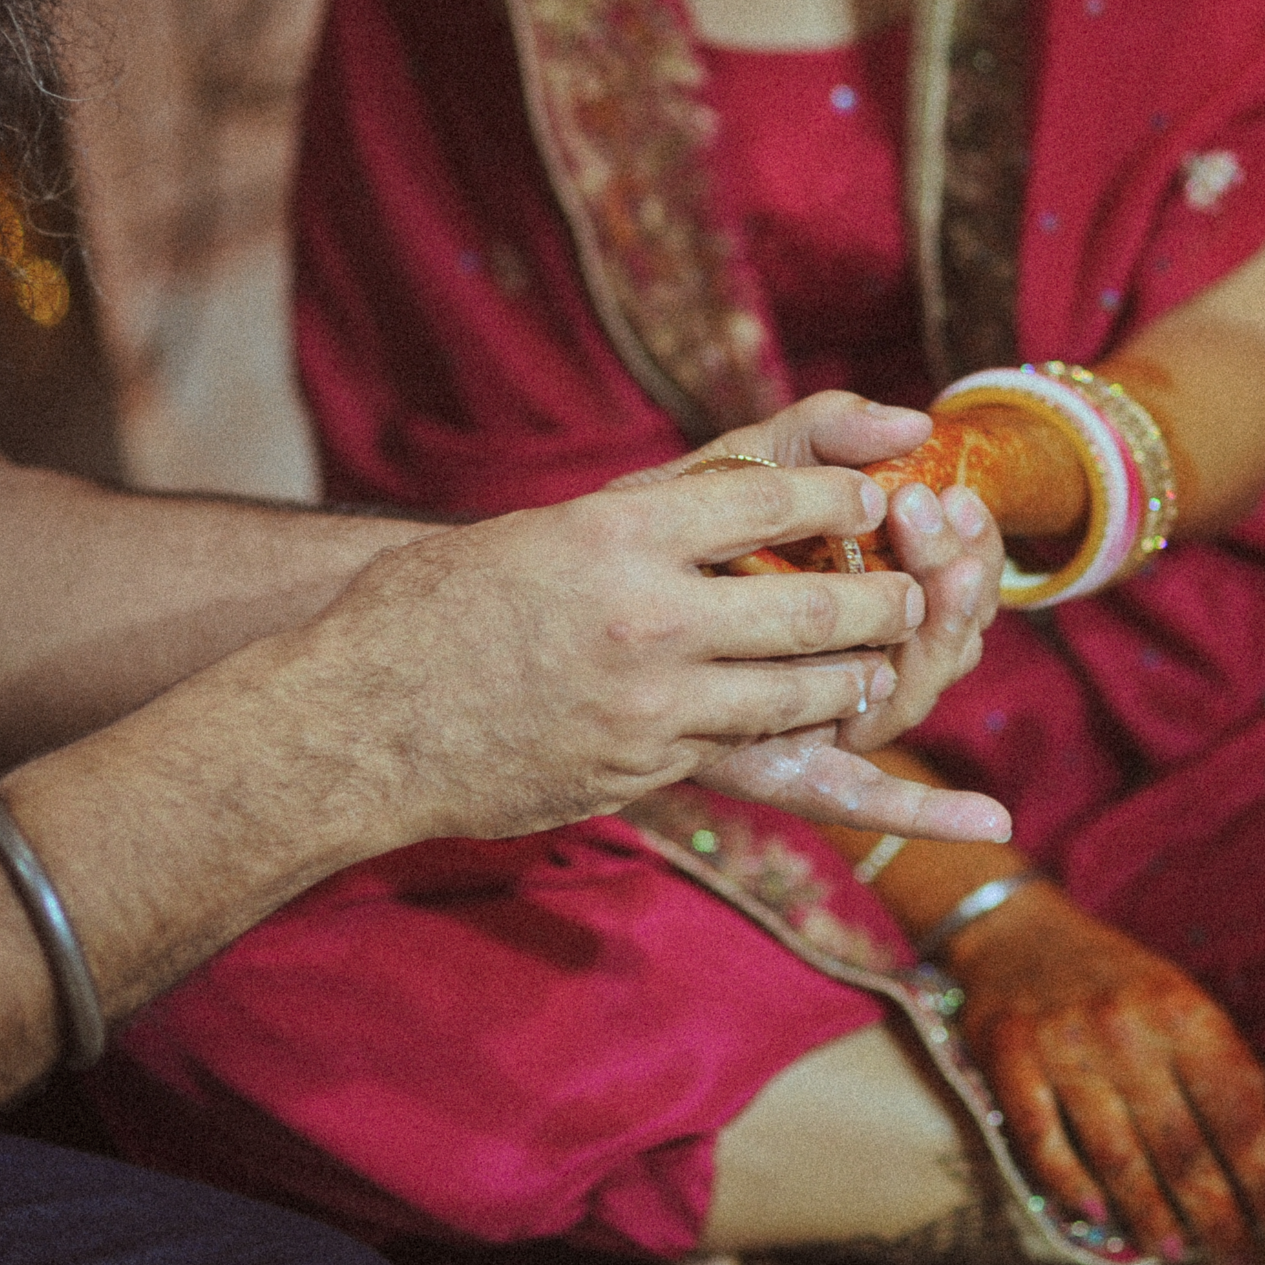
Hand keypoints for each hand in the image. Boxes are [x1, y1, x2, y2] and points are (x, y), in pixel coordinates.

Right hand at [269, 453, 1008, 849]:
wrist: (354, 723)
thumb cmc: (436, 607)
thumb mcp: (542, 530)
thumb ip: (648, 516)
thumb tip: (753, 496)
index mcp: (617, 536)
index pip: (770, 495)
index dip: (840, 492)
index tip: (875, 494)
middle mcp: (646, 617)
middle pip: (814, 603)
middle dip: (880, 599)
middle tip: (910, 594)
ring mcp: (649, 706)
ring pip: (800, 694)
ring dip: (854, 680)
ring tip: (878, 666)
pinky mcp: (641, 772)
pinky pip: (743, 752)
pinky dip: (788, 739)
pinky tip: (813, 731)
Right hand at [948, 883, 1264, 1264]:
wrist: (1016, 927)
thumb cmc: (1116, 978)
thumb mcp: (1180, 1000)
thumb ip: (1219, 1068)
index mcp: (1184, 1010)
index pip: (1241, 1115)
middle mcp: (1126, 1026)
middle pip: (1183, 1146)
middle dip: (1220, 1218)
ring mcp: (1064, 1042)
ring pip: (1117, 1152)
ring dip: (1151, 1214)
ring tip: (1176, 1253)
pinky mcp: (1009, 1056)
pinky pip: (1043, 1138)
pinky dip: (1070, 1183)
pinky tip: (1097, 1215)